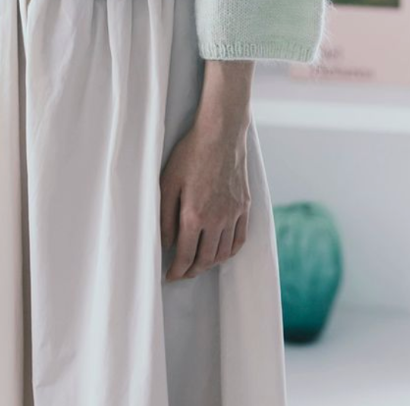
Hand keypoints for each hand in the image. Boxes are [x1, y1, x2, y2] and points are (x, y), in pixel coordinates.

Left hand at [160, 119, 250, 280]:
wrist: (220, 133)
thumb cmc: (190, 154)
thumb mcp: (168, 182)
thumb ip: (165, 216)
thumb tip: (166, 243)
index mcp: (194, 215)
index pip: (185, 255)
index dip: (177, 270)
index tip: (170, 276)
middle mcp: (216, 220)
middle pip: (205, 259)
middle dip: (192, 271)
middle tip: (182, 273)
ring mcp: (233, 214)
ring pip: (223, 253)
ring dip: (210, 264)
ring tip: (199, 265)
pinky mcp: (244, 206)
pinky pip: (240, 239)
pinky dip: (230, 252)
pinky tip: (222, 253)